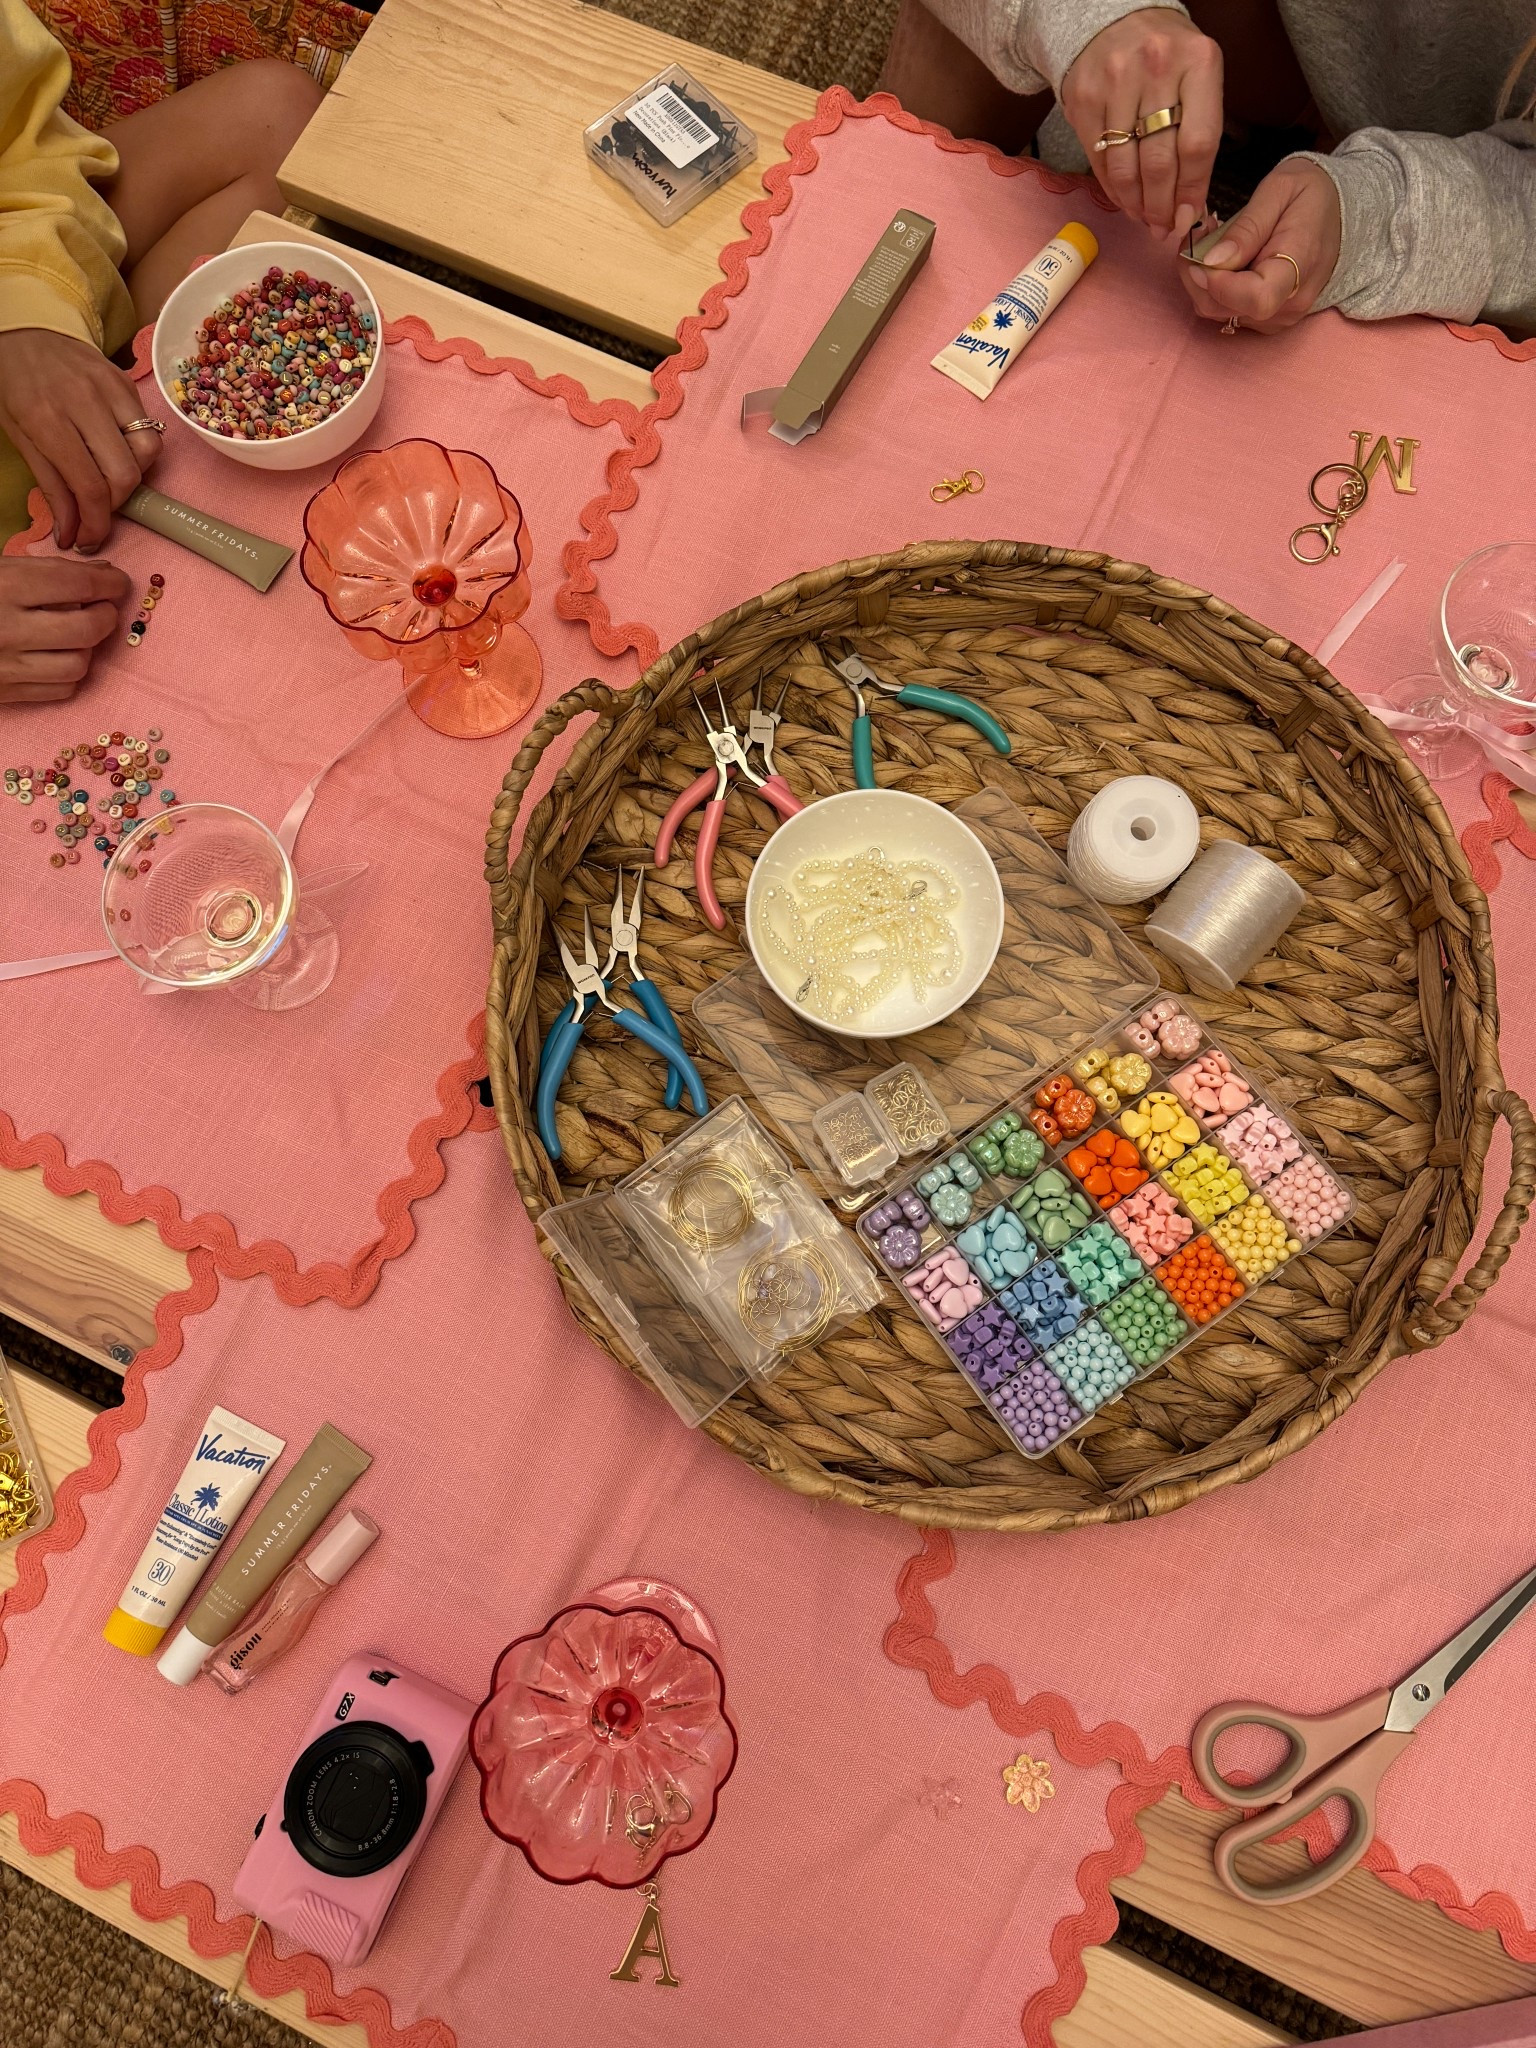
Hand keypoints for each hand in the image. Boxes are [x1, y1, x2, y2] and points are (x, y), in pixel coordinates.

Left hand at [0, 330, 160, 551]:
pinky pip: (149, 427)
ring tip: (110, 473)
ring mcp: (111, 389)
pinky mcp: (128, 382)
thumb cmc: (14, 384)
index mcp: (48, 419)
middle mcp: (85, 402)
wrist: (26, 329)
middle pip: (127, 474)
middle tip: (98, 505)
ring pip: (149, 451)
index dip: (96, 523)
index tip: (90, 538)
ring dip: (134, 474)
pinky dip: (137, 448)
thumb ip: (51, 486)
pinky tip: (115, 447)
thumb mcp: (20, 438)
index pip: (91, 485)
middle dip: (116, 502)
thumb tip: (71, 534)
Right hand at [0, 556, 129, 701]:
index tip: (118, 584)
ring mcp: (7, 666)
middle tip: (103, 608)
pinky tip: (58, 656)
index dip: (110, 584)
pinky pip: (60, 690)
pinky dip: (69, 673)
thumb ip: (46, 571)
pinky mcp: (5, 693)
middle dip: (106, 616)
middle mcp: (9, 628)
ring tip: (77, 633)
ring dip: (87, 647)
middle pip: (88, 628)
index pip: (79, 585)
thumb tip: (102, 575)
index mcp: (5, 587)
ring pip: (78, 664)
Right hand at [1061, 7, 1221, 235]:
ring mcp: (1115, 82)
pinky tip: (1125, 199)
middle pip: (1160, 161)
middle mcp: (1157, 68)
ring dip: (1136, 203)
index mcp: (1198, 62)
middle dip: (1162, 206)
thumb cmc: (1165, 57)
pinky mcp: (1084, 98)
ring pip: (1126, 166)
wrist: (1112, 20)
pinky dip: (1114, 189)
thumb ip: (1200, 132)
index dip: (1192, 190)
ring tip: (1144, 218)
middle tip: (1163, 227)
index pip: (1198, 144)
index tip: (1188, 217)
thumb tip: (1190, 205)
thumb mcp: (1198, 76)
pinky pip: (1100, 159)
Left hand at [1181, 158, 1340, 331]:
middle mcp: (1290, 302)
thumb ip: (1247, 228)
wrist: (1342, 211)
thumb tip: (1212, 261)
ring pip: (1218, 311)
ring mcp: (1278, 316)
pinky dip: (1212, 287)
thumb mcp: (1279, 190)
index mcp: (1300, 266)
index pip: (1257, 297)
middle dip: (1197, 273)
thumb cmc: (1311, 194)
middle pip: (1225, 308)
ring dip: (1200, 278)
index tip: (1201, 256)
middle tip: (1198, 232)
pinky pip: (1226, 310)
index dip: (1220, 283)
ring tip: (1209, 239)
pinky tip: (1220, 258)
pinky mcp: (1266, 318)